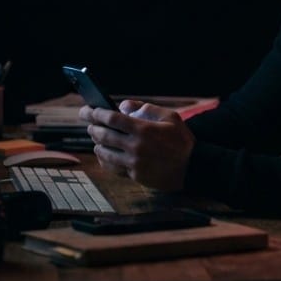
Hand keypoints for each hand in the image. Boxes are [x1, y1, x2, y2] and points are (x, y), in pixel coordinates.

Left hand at [78, 100, 194, 190]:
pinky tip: (104, 154)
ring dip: (96, 143)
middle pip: (104, 135)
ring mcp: (134, 162)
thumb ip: (147, 108)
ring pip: (104, 152)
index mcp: (144, 129)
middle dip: (92, 127)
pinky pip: (112, 167)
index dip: (96, 113)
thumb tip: (123, 105)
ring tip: (96, 138)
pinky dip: (103, 159)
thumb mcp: (171, 117)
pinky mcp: (134, 174)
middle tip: (89, 123)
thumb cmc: (182, 140)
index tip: (88, 110)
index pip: (112, 118)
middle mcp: (136, 146)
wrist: (192, 167)